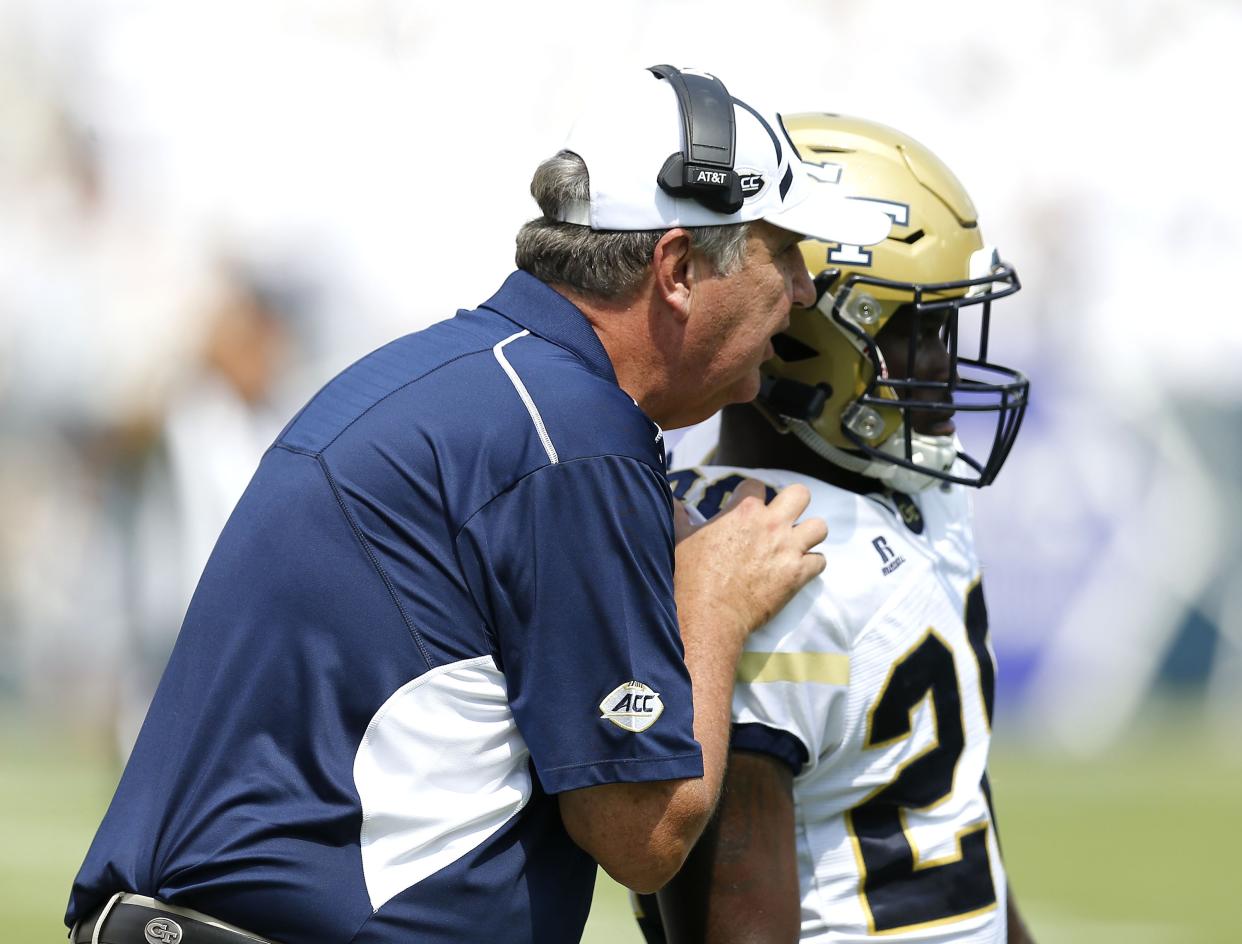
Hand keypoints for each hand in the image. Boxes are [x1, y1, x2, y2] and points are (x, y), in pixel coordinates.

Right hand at [674, 480, 825, 645]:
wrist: (708, 614)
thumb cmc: (692, 576)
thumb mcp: (681, 539)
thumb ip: (680, 515)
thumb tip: (674, 502)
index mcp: (743, 510)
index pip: (757, 485)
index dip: (752, 495)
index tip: (748, 507)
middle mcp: (771, 524)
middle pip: (801, 494)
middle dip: (794, 503)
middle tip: (782, 518)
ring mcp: (788, 548)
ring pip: (820, 526)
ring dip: (809, 534)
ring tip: (796, 543)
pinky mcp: (797, 575)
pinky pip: (820, 561)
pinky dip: (811, 564)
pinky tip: (798, 569)